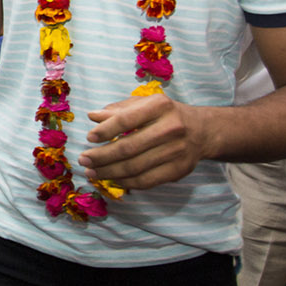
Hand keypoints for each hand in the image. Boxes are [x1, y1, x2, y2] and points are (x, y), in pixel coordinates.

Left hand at [79, 93, 207, 189]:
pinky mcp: (178, 170)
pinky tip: (111, 178)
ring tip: (91, 171)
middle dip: (102, 156)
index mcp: (159, 106)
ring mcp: (176, 151)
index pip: (126, 120)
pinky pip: (146, 181)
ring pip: (135, 167)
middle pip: (128, 147)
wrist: (202, 131)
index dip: (105, 130)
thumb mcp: (145, 104)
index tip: (89, 137)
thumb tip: (92, 116)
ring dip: (109, 172)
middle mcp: (170, 128)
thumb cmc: (165, 115)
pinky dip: (125, 182)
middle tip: (83, 159)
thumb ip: (119, 110)